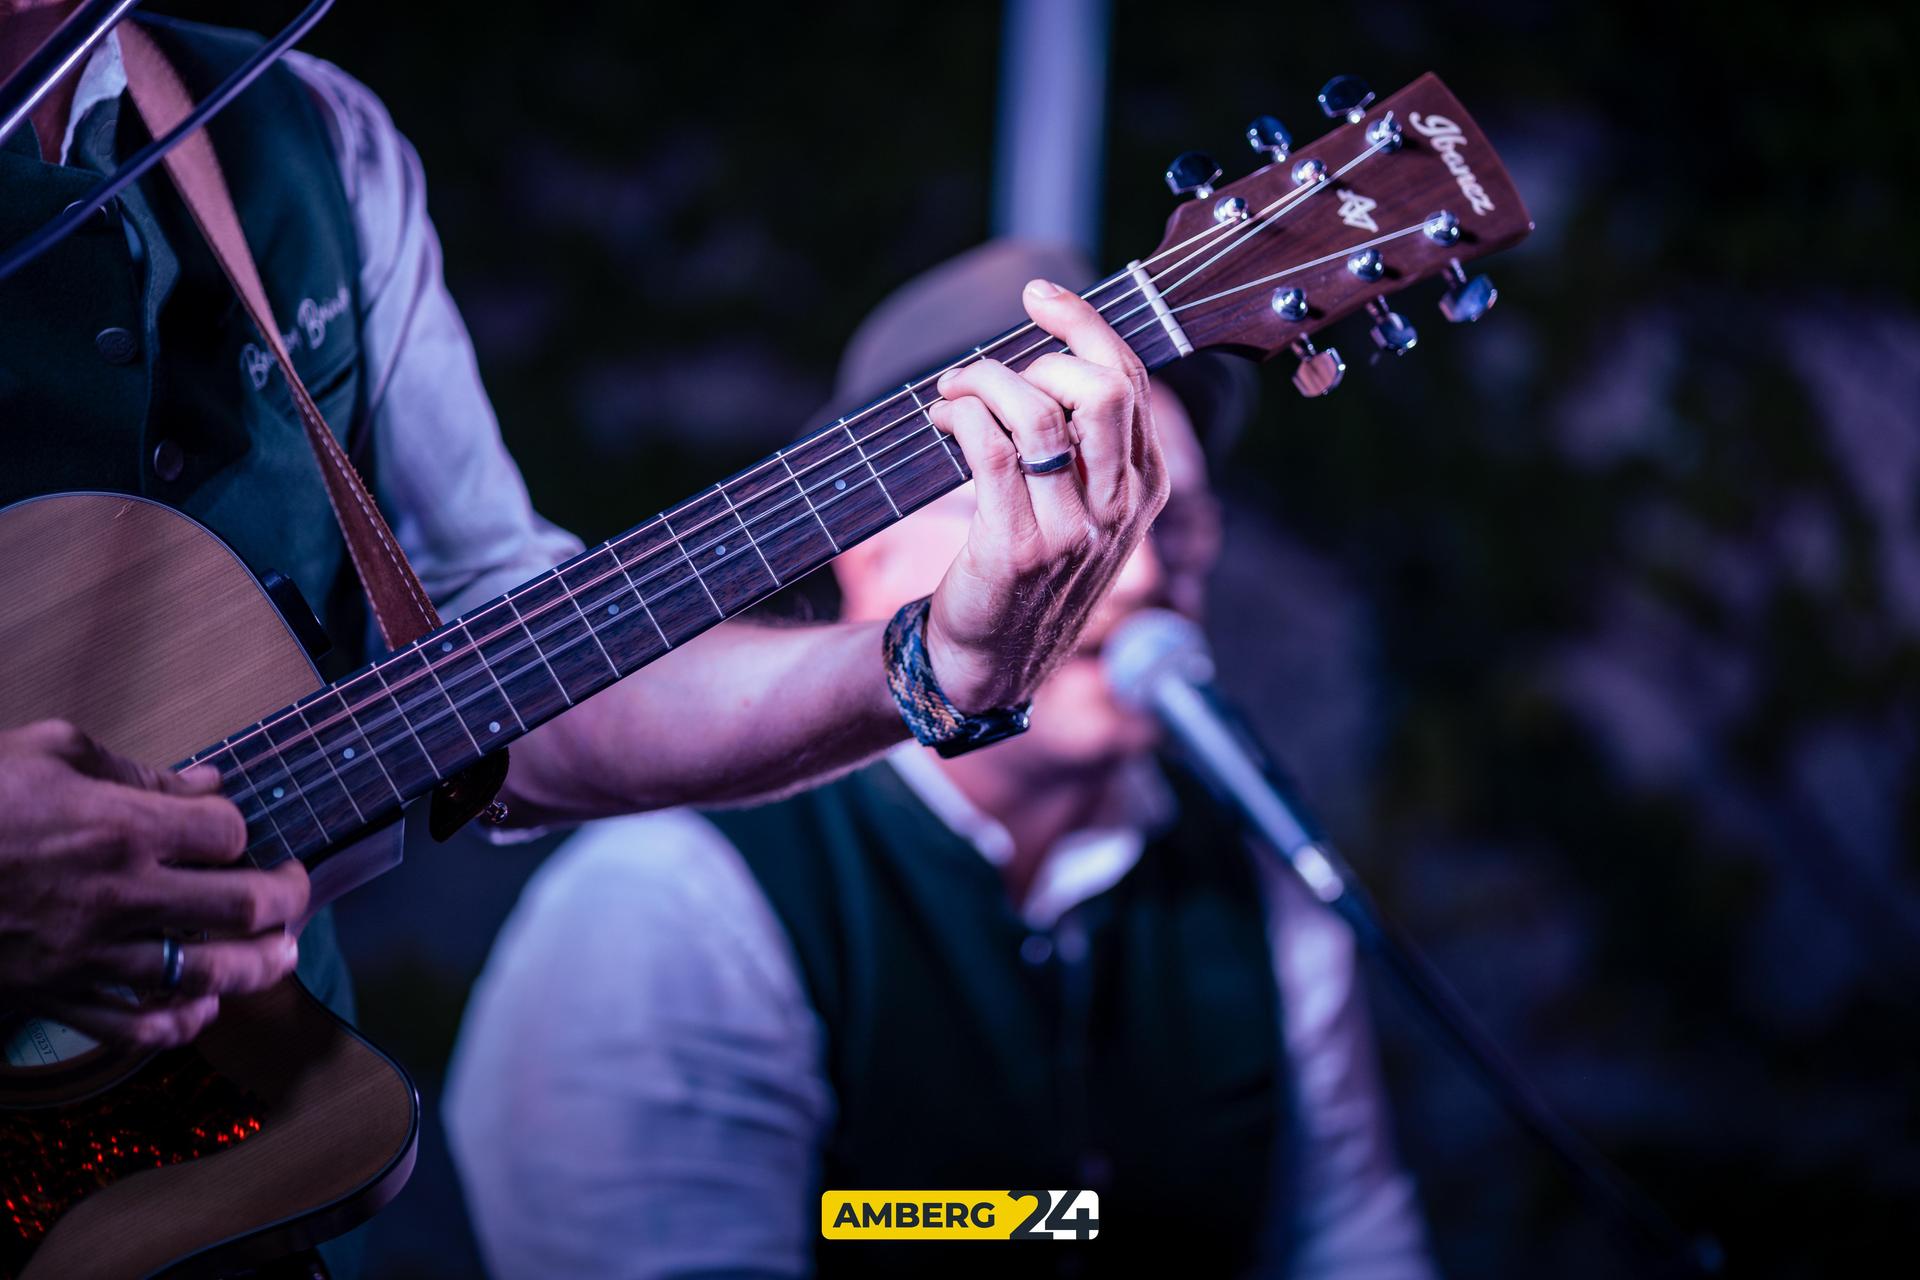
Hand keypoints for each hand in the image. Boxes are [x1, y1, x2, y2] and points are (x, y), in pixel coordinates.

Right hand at [0, 720, 309, 1050]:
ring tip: (280, 956)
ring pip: (203, 974)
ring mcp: (89, 953)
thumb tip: (207, 783)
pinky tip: (201, 1008)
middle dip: (285, 902)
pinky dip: (178, 1022)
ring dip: (257, 968)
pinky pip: (133, 1026)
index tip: (241, 833)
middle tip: (295, 894)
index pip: (228, 835)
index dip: (246, 831)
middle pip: (241, 909)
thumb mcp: (47, 752)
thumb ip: (136, 772)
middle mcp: (119, 895)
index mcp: (122, 828)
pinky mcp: (55, 995)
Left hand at [922, 279, 1168, 710]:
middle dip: (1041, 351)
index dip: (1084, 324)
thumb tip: (1050, 353)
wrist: (991, 663)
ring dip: (984, 382)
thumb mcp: (1083, 510)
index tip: (1039, 294)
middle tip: (991, 370)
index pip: (1131, 382)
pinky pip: (992, 450)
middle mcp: (1119, 508)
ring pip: (1040, 412)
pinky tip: (942, 419)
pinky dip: (962, 416)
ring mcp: (1071, 531)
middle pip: (1102, 388)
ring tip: (953, 393)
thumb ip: (1084, 442)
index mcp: (1145, 488)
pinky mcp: (1016, 546)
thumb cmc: (1030, 571)